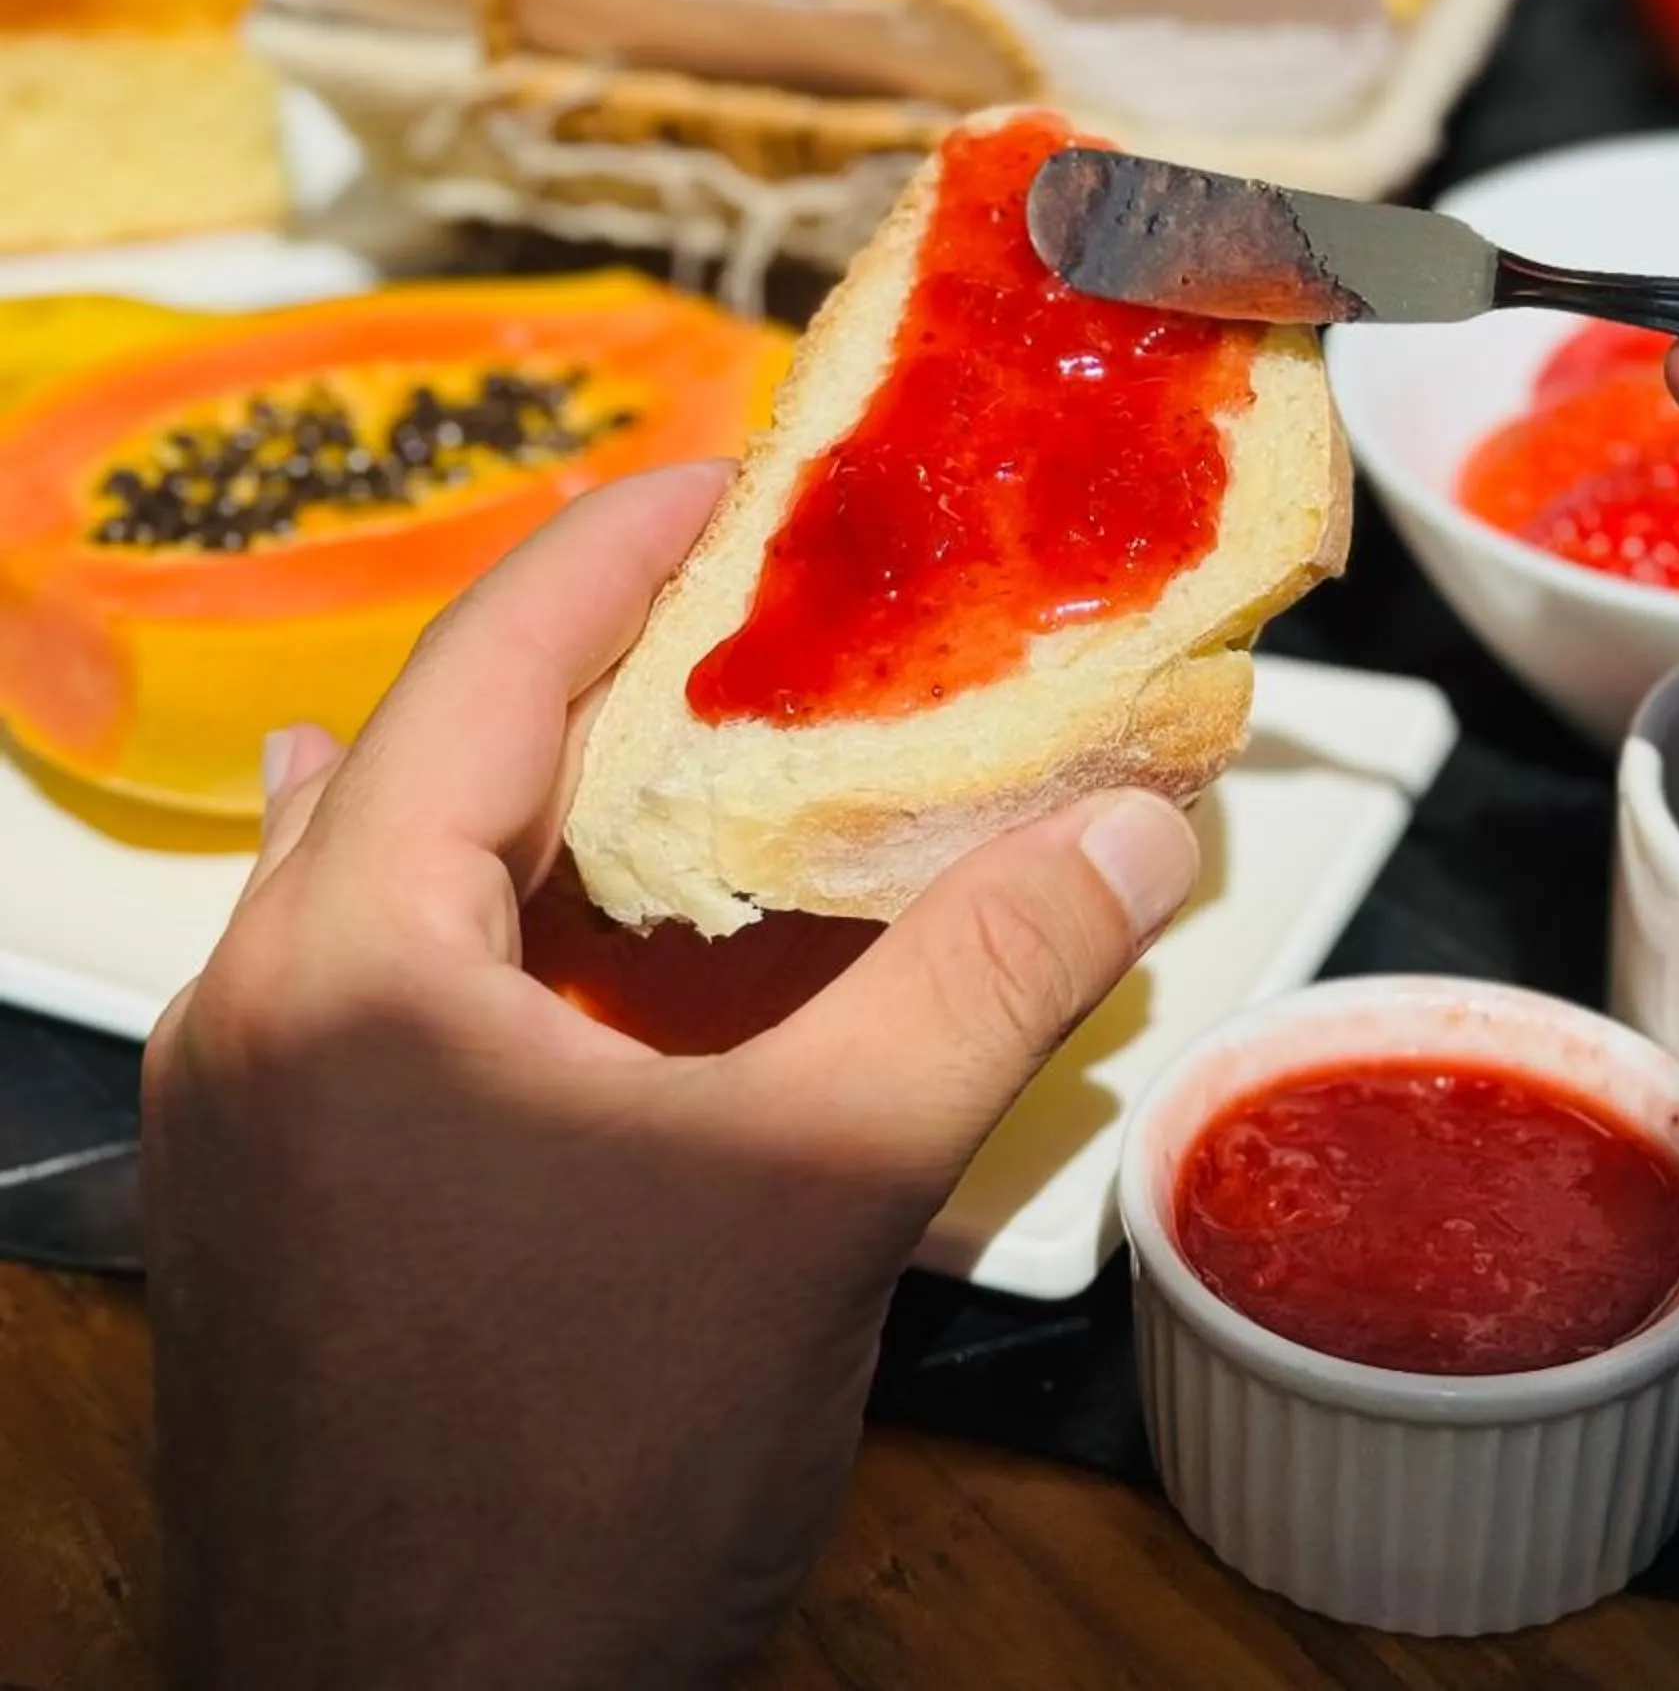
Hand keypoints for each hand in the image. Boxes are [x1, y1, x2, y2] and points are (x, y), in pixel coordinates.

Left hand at [144, 463, 1199, 1689]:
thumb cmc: (580, 1483)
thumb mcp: (818, 1199)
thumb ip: (981, 983)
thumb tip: (1142, 831)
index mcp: (344, 960)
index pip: (486, 659)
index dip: (628, 545)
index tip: (749, 484)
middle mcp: (252, 1010)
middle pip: (433, 749)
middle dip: (605, 663)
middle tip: (766, 612)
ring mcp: (246, 1116)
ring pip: (395, 867)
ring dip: (552, 791)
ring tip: (695, 737)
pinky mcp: (277, 1203)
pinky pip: (379, 984)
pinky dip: (502, 918)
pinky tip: (572, 919)